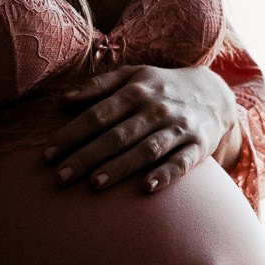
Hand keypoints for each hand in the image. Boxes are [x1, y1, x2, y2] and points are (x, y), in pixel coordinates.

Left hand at [44, 63, 240, 193]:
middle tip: (60, 177)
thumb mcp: (134, 76)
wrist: (216, 93)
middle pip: (116, 135)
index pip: (97, 115)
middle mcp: (156, 109)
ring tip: (94, 184)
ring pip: (146, 149)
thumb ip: (99, 86)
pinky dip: (165, 174)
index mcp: (136, 91)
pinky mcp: (199, 146)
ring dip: (120, 167)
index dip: (71, 134)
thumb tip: (64, 100)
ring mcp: (179, 128)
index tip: (48, 155)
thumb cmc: (163, 87)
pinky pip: (181, 162)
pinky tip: (147, 187)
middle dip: (87, 156)